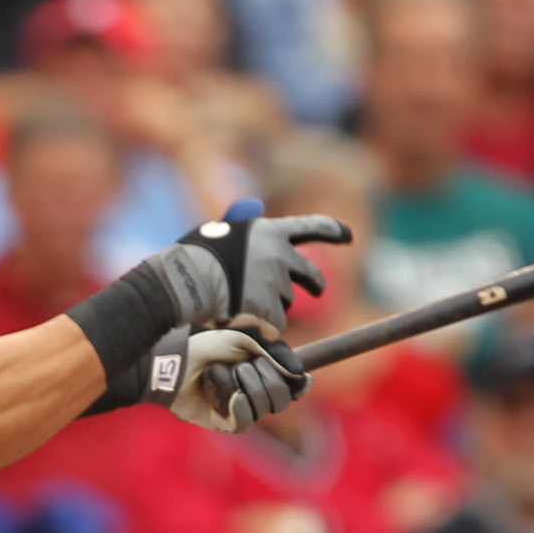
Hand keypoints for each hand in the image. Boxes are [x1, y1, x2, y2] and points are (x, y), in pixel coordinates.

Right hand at [141, 200, 351, 332]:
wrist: (185, 282)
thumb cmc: (194, 256)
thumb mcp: (220, 229)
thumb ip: (242, 222)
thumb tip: (255, 205)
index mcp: (269, 232)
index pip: (310, 227)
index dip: (331, 231)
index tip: (348, 236)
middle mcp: (279, 256)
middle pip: (310, 274)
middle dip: (316, 283)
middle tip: (318, 291)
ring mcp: (276, 285)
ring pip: (285, 303)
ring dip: (271, 307)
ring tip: (241, 304)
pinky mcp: (270, 312)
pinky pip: (274, 326)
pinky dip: (261, 327)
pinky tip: (241, 320)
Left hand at [147, 326, 308, 433]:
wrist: (179, 361)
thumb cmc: (209, 347)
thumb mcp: (245, 339)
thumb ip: (275, 353)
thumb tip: (300, 375)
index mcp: (264, 373)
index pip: (293, 388)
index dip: (299, 385)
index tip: (299, 378)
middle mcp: (255, 393)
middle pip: (281, 399)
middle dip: (267, 379)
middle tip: (245, 365)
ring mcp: (240, 410)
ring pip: (263, 409)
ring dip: (248, 387)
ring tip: (228, 373)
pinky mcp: (223, 423)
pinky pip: (244, 421)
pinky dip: (238, 406)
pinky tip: (230, 395)